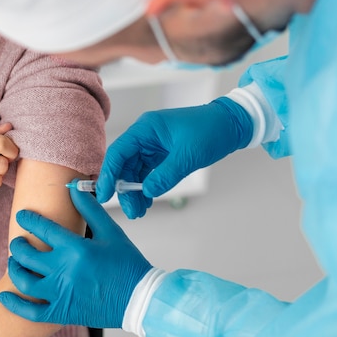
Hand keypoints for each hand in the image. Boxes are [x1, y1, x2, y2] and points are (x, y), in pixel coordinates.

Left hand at [0, 182, 151, 327]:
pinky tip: (4, 296)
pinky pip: (30, 312)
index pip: (42, 228)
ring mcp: (61, 294)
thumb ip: (90, 209)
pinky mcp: (61, 312)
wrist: (140, 300)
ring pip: (23, 281)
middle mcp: (64, 271)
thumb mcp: (111, 232)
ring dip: (14, 269)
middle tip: (18, 241)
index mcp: (75, 248)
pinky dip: (14, 305)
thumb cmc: (127, 265)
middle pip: (27, 254)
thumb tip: (74, 187)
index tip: (23, 216)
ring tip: (15, 262)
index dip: (29, 219)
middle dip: (18, 244)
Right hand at [97, 97, 251, 217]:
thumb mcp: (188, 156)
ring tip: (139, 211)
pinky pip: (147, 172)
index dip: (109, 175)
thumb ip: (165, 175)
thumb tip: (147, 192)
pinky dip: (146, 187)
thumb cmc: (211, 131)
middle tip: (131, 211)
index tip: (105, 195)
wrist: (232, 124)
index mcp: (146, 129)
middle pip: (124, 165)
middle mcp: (145, 136)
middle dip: (125, 189)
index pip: (118, 152)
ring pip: (134, 171)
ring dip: (135, 191)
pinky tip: (147, 201)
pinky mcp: (161, 154)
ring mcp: (152, 145)